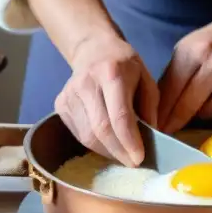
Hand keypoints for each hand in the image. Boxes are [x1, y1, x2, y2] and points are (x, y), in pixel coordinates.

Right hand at [55, 34, 158, 166]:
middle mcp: (87, 83)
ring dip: (107, 151)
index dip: (129, 140)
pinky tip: (107, 142)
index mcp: (112, 73)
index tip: (139, 158)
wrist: (93, 50)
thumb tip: (151, 138)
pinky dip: (95, 144)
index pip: (119, 115)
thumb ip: (150, 107)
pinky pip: (78, 134)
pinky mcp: (60, 104)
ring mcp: (69, 94)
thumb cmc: (125, 65)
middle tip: (133, 163)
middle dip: (118, 152)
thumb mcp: (146, 78)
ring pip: (87, 136)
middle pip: (100, 129)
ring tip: (122, 154)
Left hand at [158, 24, 211, 133]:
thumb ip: (171, 77)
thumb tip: (157, 107)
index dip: (162, 111)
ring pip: (209, 110)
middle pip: (189, 104)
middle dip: (175, 121)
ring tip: (194, 108)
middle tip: (167, 132)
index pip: (173, 89)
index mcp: (194, 52)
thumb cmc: (207, 44)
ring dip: (197, 114)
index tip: (155, 126)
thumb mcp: (183, 52)